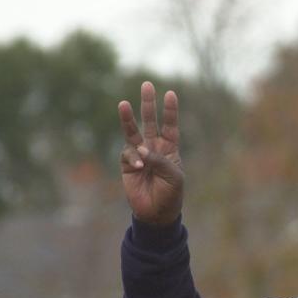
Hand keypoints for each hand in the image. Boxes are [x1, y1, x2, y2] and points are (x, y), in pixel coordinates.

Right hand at [118, 81, 184, 225]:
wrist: (157, 212)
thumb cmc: (171, 194)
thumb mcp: (173, 176)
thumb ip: (159, 160)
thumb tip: (141, 149)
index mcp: (170, 148)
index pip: (170, 126)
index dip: (170, 111)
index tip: (170, 94)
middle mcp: (154, 148)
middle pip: (150, 121)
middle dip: (149, 104)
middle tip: (147, 84)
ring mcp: (140, 155)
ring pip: (133, 132)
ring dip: (128, 119)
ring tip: (124, 103)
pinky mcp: (127, 164)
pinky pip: (127, 154)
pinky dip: (133, 158)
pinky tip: (139, 166)